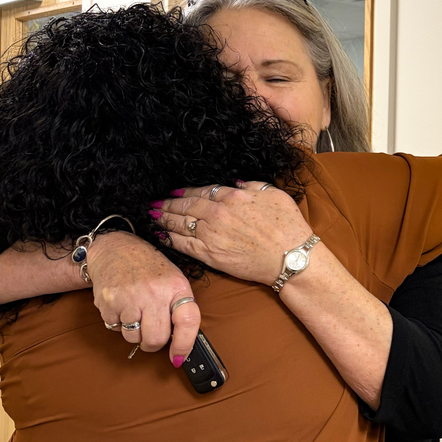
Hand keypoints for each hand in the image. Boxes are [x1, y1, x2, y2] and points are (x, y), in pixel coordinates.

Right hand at [87, 231, 199, 366]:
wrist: (115, 248)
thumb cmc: (149, 268)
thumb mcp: (173, 280)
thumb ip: (179, 308)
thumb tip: (181, 345)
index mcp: (176, 286)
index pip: (187, 321)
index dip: (184, 344)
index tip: (178, 358)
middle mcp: (154, 292)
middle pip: (156, 339)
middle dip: (153, 343)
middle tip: (151, 334)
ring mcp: (129, 297)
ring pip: (133, 338)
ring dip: (134, 333)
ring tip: (135, 311)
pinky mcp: (108, 302)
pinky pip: (114, 328)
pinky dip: (118, 323)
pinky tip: (122, 305)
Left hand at [153, 182, 312, 285]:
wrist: (290, 257)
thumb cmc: (288, 226)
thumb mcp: (274, 195)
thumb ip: (252, 185)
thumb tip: (235, 183)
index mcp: (232, 196)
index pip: (201, 190)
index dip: (184, 191)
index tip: (174, 192)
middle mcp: (217, 213)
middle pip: (185, 205)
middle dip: (167, 204)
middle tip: (153, 203)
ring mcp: (211, 234)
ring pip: (179, 224)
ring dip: (163, 219)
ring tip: (151, 216)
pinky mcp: (210, 255)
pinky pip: (183, 245)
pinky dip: (170, 239)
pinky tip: (161, 236)